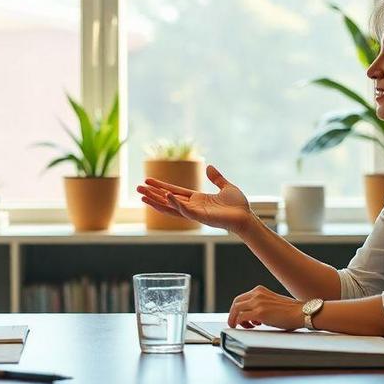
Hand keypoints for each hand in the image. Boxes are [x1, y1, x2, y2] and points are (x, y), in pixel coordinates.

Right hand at [136, 164, 252, 230]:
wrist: (246, 217)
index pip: (174, 191)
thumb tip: (209, 167)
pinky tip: (166, 195)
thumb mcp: (226, 186)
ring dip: (157, 201)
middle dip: (152, 194)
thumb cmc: (238, 206)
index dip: (161, 185)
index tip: (148, 180)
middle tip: (137, 188)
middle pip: (167, 199)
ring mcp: (195, 212)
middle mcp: (192, 206)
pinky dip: (175, 203)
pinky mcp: (200, 217)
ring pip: (171, 206)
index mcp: (197, 199)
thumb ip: (216, 178)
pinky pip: (184, 210)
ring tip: (143, 195)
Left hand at [228, 285, 303, 329]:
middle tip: (234, 323)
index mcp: (260, 290)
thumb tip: (252, 317)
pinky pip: (241, 317)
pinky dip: (240, 323)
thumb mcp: (272, 302)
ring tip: (242, 326)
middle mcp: (257, 294)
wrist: (301, 312)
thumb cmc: (291, 310)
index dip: (237, 308)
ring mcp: (258, 303)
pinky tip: (248, 327)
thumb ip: (261, 305)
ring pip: (236, 310)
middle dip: (233, 314)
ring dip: (235, 320)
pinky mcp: (260, 313)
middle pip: (236, 302)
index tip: (238, 316)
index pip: (241, 298)